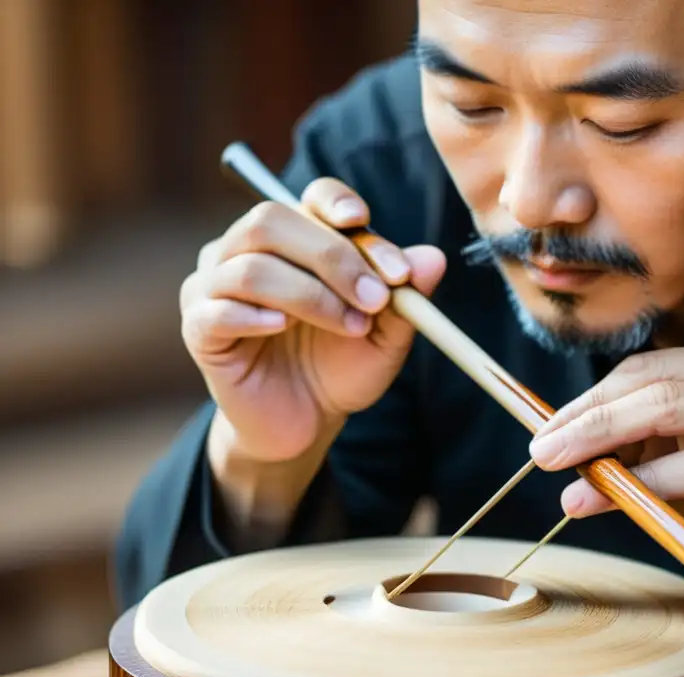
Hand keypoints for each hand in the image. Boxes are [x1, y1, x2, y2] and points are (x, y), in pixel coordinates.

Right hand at [180, 178, 444, 463]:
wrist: (307, 420)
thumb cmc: (342, 365)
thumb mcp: (385, 335)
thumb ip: (406, 297)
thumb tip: (434, 258)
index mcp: (296, 237)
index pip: (311, 197)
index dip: (336, 203)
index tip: (364, 224)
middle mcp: (247, 249)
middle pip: (272, 220)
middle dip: (332, 256)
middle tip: (378, 297)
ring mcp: (215, 285)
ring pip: (250, 264)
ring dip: (309, 294)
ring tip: (350, 326)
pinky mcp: (199, 327)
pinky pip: (216, 309)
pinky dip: (254, 314)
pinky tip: (282, 328)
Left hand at [528, 343, 683, 599]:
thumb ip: (658, 456)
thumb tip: (577, 462)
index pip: (650, 369)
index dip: (592, 398)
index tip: (549, 428)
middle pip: (652, 384)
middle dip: (585, 417)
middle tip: (541, 448)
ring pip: (669, 414)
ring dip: (603, 445)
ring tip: (562, 474)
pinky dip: (646, 483)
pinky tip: (610, 498)